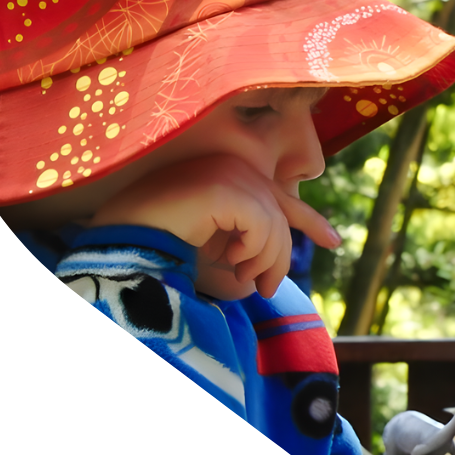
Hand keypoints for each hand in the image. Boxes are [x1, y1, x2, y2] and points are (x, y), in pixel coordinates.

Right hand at [90, 154, 338, 301]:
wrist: (121, 239)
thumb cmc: (160, 243)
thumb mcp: (213, 244)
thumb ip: (246, 243)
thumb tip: (276, 267)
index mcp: (230, 174)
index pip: (282, 199)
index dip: (310, 220)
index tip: (334, 242)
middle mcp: (232, 166)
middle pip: (281, 216)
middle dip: (280, 258)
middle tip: (266, 289)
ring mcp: (227, 172)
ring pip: (274, 224)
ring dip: (262, 261)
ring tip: (240, 277)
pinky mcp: (222, 187)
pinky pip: (261, 225)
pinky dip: (251, 251)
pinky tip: (228, 260)